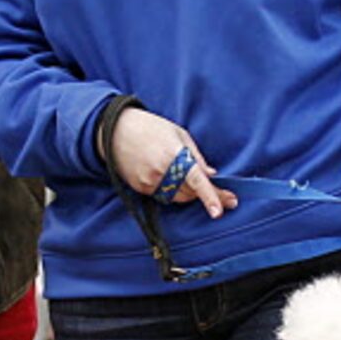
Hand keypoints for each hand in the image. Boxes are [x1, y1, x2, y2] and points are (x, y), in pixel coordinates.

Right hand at [107, 107, 236, 217]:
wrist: (115, 131)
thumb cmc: (150, 128)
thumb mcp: (179, 133)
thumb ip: (196, 156)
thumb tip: (211, 174)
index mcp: (174, 153)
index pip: (196, 180)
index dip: (209, 196)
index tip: (219, 211)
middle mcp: (161, 171)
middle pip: (191, 193)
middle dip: (208, 195)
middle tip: (225, 197)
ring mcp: (149, 182)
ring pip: (179, 198)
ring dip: (190, 192)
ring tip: (188, 177)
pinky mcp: (141, 188)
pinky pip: (164, 197)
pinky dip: (173, 191)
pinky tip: (169, 176)